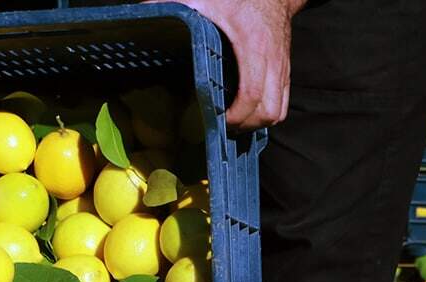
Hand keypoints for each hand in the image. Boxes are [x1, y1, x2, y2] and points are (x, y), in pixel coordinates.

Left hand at [150, 0, 304, 129]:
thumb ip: (173, 7)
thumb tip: (140, 14)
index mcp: (252, 48)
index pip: (252, 95)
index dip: (236, 116)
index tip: (217, 121)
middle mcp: (273, 61)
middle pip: (269, 111)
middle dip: (245, 126)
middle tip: (222, 125)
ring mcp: (281, 67)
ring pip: (278, 111)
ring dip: (256, 123)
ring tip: (233, 122)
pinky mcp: (284, 69)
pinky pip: (282, 102)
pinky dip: (266, 112)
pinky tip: (246, 110)